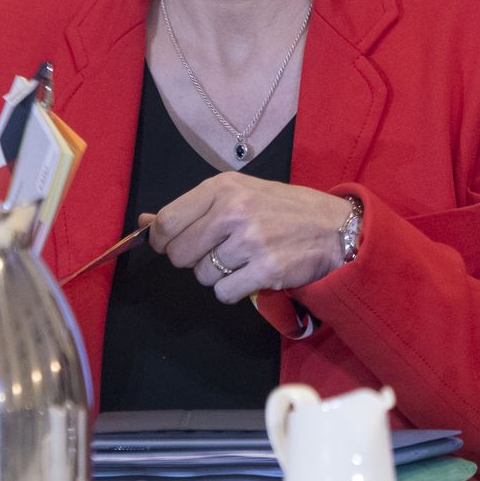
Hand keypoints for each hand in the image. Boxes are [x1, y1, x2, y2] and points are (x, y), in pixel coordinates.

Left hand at [146, 173, 350, 303]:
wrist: (335, 228)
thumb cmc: (284, 209)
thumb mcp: (239, 193)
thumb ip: (193, 209)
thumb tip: (144, 224)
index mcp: (223, 188)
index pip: (167, 222)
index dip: (163, 241)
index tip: (175, 244)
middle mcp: (233, 211)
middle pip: (180, 254)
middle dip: (193, 260)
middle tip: (218, 252)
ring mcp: (250, 241)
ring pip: (203, 276)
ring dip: (219, 275)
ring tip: (244, 259)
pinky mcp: (265, 269)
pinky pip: (224, 292)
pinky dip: (234, 290)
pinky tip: (252, 274)